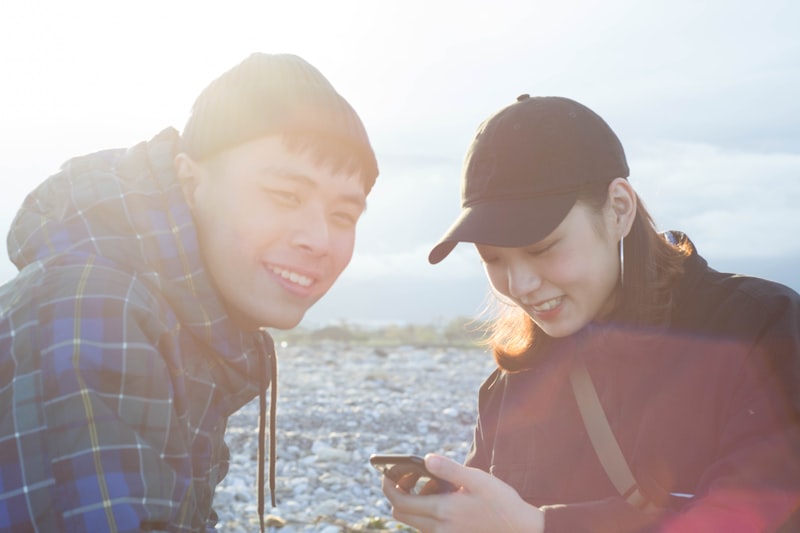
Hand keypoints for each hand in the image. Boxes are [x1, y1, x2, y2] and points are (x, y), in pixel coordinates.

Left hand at [381, 454, 543, 532]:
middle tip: (414, 477)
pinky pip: (427, 527)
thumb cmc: (501, 503)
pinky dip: (428, 512)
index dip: (388, 485)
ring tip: (439, 486)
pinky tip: (448, 499)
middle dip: (399, 493)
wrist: (521, 530)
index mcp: (442, 510)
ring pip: (413, 521)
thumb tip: (426, 459)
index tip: (389, 471)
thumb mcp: (477, 479)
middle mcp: (438, 528)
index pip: (398, 502)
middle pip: (400, 513)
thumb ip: (449, 469)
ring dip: (416, 503)